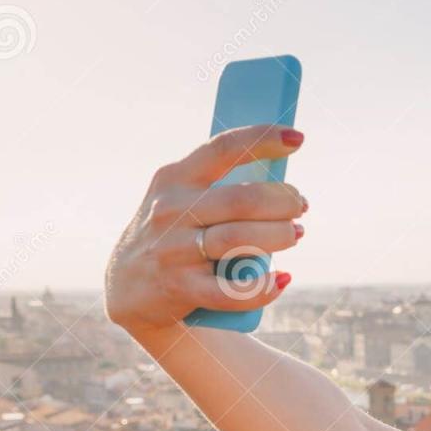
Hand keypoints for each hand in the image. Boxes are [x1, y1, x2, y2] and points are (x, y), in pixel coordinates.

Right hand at [105, 124, 306, 333]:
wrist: (128, 292)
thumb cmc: (174, 238)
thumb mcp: (180, 202)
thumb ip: (219, 189)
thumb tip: (283, 187)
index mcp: (175, 179)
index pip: (223, 148)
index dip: (263, 139)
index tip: (297, 138)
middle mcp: (172, 210)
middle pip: (242, 200)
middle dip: (283, 202)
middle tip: (301, 206)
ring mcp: (174, 250)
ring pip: (239, 240)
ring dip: (279, 236)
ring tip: (296, 234)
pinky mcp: (179, 288)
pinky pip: (230, 290)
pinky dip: (262, 287)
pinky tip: (281, 281)